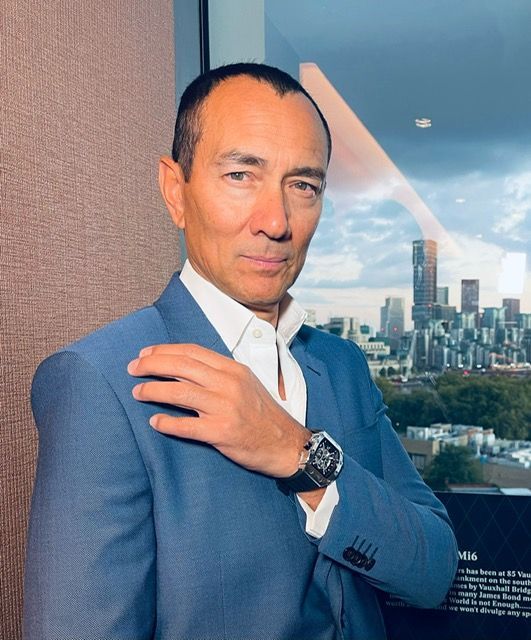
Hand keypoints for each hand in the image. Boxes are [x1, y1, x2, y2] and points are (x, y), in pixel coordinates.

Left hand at [127, 343, 310, 477]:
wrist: (286, 444)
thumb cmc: (263, 414)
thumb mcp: (245, 384)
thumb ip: (219, 374)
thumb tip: (184, 368)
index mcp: (233, 369)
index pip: (192, 352)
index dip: (165, 351)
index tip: (145, 353)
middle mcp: (228, 384)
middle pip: (182, 366)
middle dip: (152, 365)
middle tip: (133, 368)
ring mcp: (225, 408)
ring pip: (179, 392)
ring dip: (153, 390)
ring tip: (137, 392)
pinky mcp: (222, 432)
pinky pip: (186, 426)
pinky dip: (167, 423)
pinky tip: (154, 423)